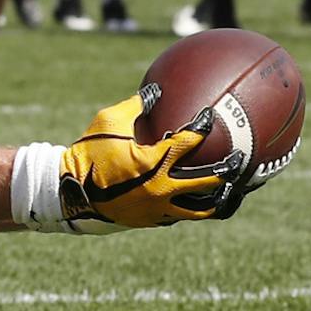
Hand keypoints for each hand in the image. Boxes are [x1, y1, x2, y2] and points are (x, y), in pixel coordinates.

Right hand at [58, 93, 217, 227]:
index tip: (209, 118)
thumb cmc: (87, 154)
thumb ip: (136, 106)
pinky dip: (194, 208)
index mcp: (153, 162)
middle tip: (239, 160)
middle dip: (227, 170)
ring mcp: (158, 208)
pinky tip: (199, 202)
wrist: (70, 193)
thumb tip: (156, 90)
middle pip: (207, 181)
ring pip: (200, 210)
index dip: (201, 127)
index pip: (187, 142)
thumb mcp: (108, 122)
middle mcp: (161, 188)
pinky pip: (180, 216)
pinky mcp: (152, 220)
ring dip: (219, 200)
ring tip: (232, 192)